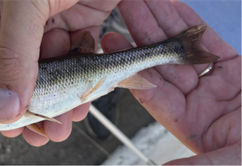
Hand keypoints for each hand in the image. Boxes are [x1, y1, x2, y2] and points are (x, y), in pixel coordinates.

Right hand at [0, 0, 119, 145]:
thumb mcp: (27, 5)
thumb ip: (15, 54)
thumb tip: (5, 106)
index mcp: (0, 8)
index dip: (1, 96)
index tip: (9, 124)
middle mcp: (28, 16)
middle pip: (28, 70)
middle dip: (36, 103)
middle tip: (40, 130)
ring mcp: (59, 18)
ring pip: (58, 67)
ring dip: (63, 97)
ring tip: (64, 124)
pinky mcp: (88, 18)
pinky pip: (85, 54)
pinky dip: (87, 78)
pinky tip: (84, 100)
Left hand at [100, 0, 240, 164]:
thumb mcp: (233, 161)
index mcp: (191, 124)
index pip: (152, 89)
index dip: (130, 64)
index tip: (113, 42)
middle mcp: (199, 102)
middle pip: (162, 63)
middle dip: (143, 34)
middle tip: (126, 7)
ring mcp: (217, 83)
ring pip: (182, 47)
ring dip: (162, 22)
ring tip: (143, 0)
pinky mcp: (237, 68)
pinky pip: (210, 41)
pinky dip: (191, 22)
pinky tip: (173, 6)